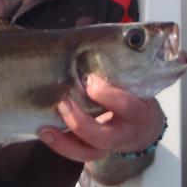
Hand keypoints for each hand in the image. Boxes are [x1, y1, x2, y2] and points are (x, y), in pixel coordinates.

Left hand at [37, 74, 164, 161]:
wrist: (143, 128)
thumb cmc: (134, 97)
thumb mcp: (136, 83)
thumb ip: (122, 65)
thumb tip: (115, 33)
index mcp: (139, 112)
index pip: (128, 107)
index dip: (108, 95)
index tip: (90, 80)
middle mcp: (124, 133)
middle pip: (103, 137)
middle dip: (80, 122)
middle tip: (62, 102)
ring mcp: (108, 146)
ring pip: (87, 152)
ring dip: (64, 141)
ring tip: (45, 128)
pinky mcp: (94, 151)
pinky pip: (77, 153)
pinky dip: (59, 144)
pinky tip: (44, 132)